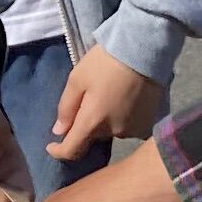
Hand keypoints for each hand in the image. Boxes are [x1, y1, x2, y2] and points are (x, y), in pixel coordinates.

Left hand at [46, 45, 168, 159]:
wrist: (144, 49)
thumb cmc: (105, 61)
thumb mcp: (77, 79)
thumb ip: (66, 107)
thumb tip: (59, 131)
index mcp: (93, 122)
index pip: (72, 150)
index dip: (59, 152)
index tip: (52, 145)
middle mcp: (114, 132)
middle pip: (93, 136)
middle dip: (86, 123)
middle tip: (88, 98)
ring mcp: (134, 129)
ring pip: (111, 130)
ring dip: (106, 119)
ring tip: (110, 94)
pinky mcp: (149, 122)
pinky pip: (129, 126)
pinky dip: (122, 117)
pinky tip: (125, 99)